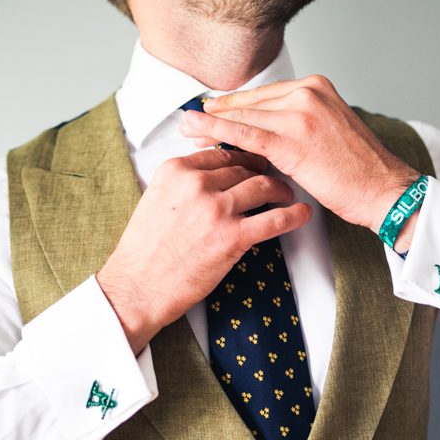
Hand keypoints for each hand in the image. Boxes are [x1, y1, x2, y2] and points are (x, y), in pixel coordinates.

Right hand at [97, 147, 310, 352]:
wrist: (138, 286)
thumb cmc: (145, 250)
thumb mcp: (156, 199)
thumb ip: (183, 182)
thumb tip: (210, 174)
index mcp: (176, 170)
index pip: (220, 153)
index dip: (243, 156)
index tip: (253, 160)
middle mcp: (197, 184)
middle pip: (243, 167)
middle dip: (263, 171)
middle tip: (274, 178)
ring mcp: (216, 209)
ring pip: (262, 186)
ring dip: (280, 189)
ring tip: (287, 195)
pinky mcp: (232, 237)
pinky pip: (273, 219)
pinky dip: (293, 215)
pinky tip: (301, 214)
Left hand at [179, 75, 419, 237]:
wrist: (384, 190)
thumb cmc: (359, 170)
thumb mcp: (329, 129)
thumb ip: (299, 121)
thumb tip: (265, 126)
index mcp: (317, 87)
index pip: (264, 95)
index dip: (234, 105)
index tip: (211, 111)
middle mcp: (308, 93)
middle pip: (251, 104)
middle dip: (218, 113)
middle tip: (189, 120)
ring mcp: (300, 114)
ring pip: (245, 118)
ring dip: (211, 124)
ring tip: (187, 128)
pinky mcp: (293, 141)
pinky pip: (247, 135)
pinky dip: (218, 134)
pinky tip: (199, 134)